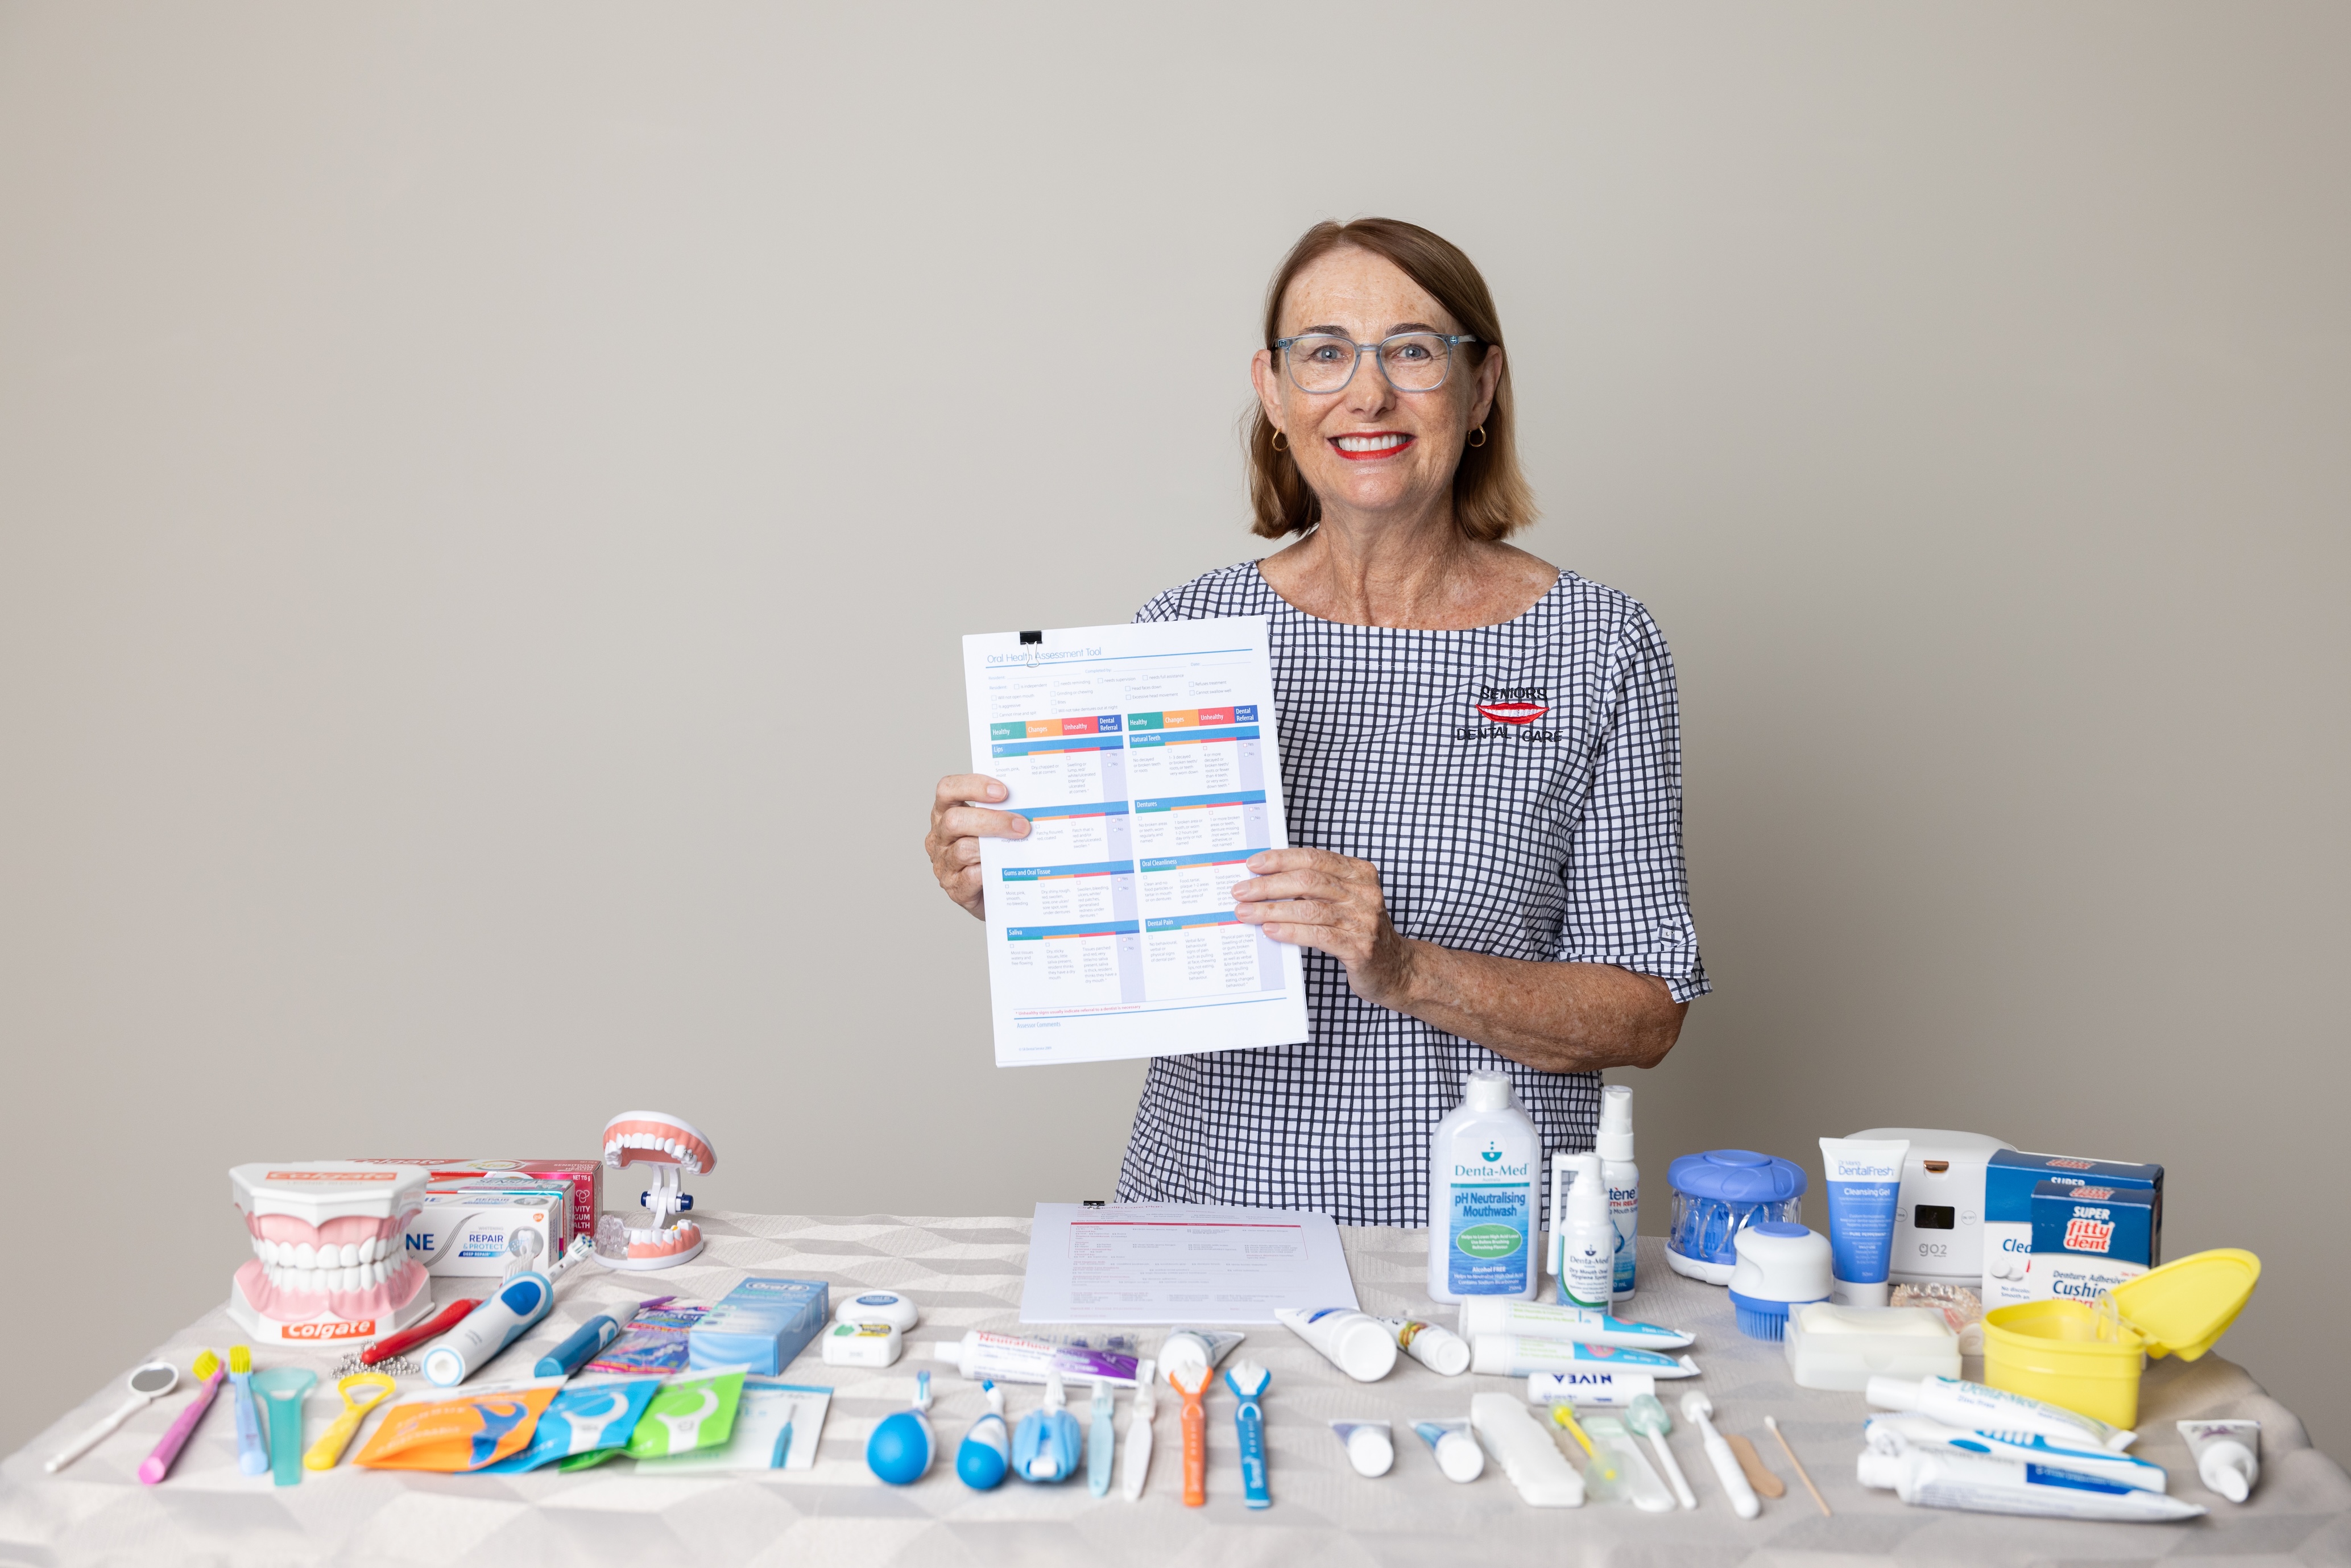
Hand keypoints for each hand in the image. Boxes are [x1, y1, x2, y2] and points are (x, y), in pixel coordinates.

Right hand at [926, 774, 1028, 919]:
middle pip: (954, 820)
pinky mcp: (955, 888)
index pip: (947, 790)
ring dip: (995, 845)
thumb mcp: (991, 826)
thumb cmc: (993, 851)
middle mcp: (939, 837)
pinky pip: (971, 877)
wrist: (996, 893)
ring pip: (963, 849)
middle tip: (1022, 824)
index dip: (973, 786)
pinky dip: (990, 869)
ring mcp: (943, 864)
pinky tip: (1006, 866)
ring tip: (1020, 843)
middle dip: (991, 820)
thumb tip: (1029, 801)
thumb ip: (1001, 811)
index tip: (1003, 791)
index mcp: (945, 813)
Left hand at [1230, 847, 1417, 1007]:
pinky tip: (1270, 931)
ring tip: (1246, 913)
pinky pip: (1318, 934)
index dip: (1281, 859)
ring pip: (1309, 908)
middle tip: (1241, 891)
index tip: (1253, 864)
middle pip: (1308, 880)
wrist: (1396, 969)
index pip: (1315, 858)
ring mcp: (1364, 920)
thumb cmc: (1361, 932)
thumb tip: (1267, 882)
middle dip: (1269, 885)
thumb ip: (1317, 888)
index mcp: (1360, 873)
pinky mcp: (1360, 947)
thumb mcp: (1346, 901)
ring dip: (1272, 910)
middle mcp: (1364, 893)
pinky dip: (1290, 931)